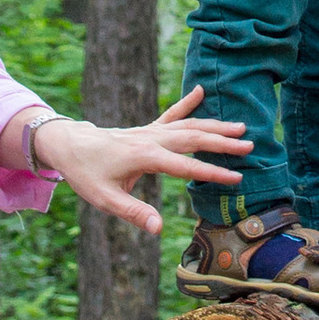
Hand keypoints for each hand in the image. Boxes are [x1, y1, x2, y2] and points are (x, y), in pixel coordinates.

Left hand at [25, 88, 251, 235]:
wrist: (69, 145)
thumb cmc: (86, 174)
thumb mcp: (105, 199)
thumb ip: (134, 213)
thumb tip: (157, 228)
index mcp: (145, 157)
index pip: (186, 166)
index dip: (212, 173)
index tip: (236, 178)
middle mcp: (151, 139)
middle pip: (194, 138)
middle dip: (223, 142)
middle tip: (249, 145)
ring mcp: (150, 131)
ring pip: (188, 125)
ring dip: (214, 125)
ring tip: (241, 127)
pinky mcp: (147, 129)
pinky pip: (171, 114)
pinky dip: (186, 103)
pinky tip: (200, 90)